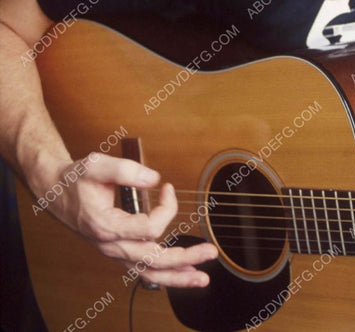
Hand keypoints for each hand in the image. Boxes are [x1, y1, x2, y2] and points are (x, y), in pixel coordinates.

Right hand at [39, 153, 218, 286]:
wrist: (55, 191)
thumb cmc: (75, 178)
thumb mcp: (96, 165)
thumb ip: (126, 170)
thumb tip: (154, 179)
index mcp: (105, 226)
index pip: (149, 228)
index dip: (167, 208)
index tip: (168, 188)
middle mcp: (111, 245)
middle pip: (153, 260)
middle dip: (184, 258)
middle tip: (211, 252)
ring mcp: (115, 252)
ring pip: (148, 273)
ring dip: (177, 277)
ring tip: (202, 278)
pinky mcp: (120, 251)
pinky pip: (143, 270)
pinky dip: (165, 275)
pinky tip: (184, 272)